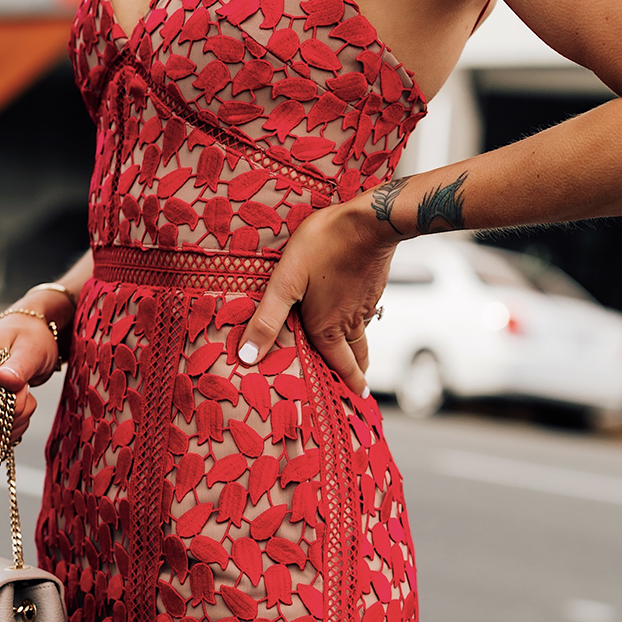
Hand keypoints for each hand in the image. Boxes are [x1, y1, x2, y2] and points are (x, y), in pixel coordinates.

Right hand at [0, 296, 73, 442]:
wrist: (25, 340)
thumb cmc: (28, 339)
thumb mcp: (31, 349)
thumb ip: (19, 366)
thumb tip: (3, 379)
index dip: (7, 404)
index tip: (25, 389)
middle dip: (14, 415)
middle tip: (29, 393)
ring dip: (14, 423)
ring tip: (25, 399)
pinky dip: (9, 428)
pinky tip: (19, 411)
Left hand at [236, 201, 395, 396]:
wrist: (371, 220)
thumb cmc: (324, 244)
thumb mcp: (285, 281)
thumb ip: (267, 319)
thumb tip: (247, 357)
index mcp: (327, 328)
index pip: (338, 367)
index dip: (346, 386)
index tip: (357, 401)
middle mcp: (348, 322)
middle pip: (355, 356)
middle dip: (356, 375)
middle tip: (360, 390)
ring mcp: (365, 304)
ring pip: (363, 335)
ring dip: (361, 352)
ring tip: (361, 362)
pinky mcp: (374, 286)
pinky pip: (368, 314)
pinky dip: (363, 325)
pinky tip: (357, 316)